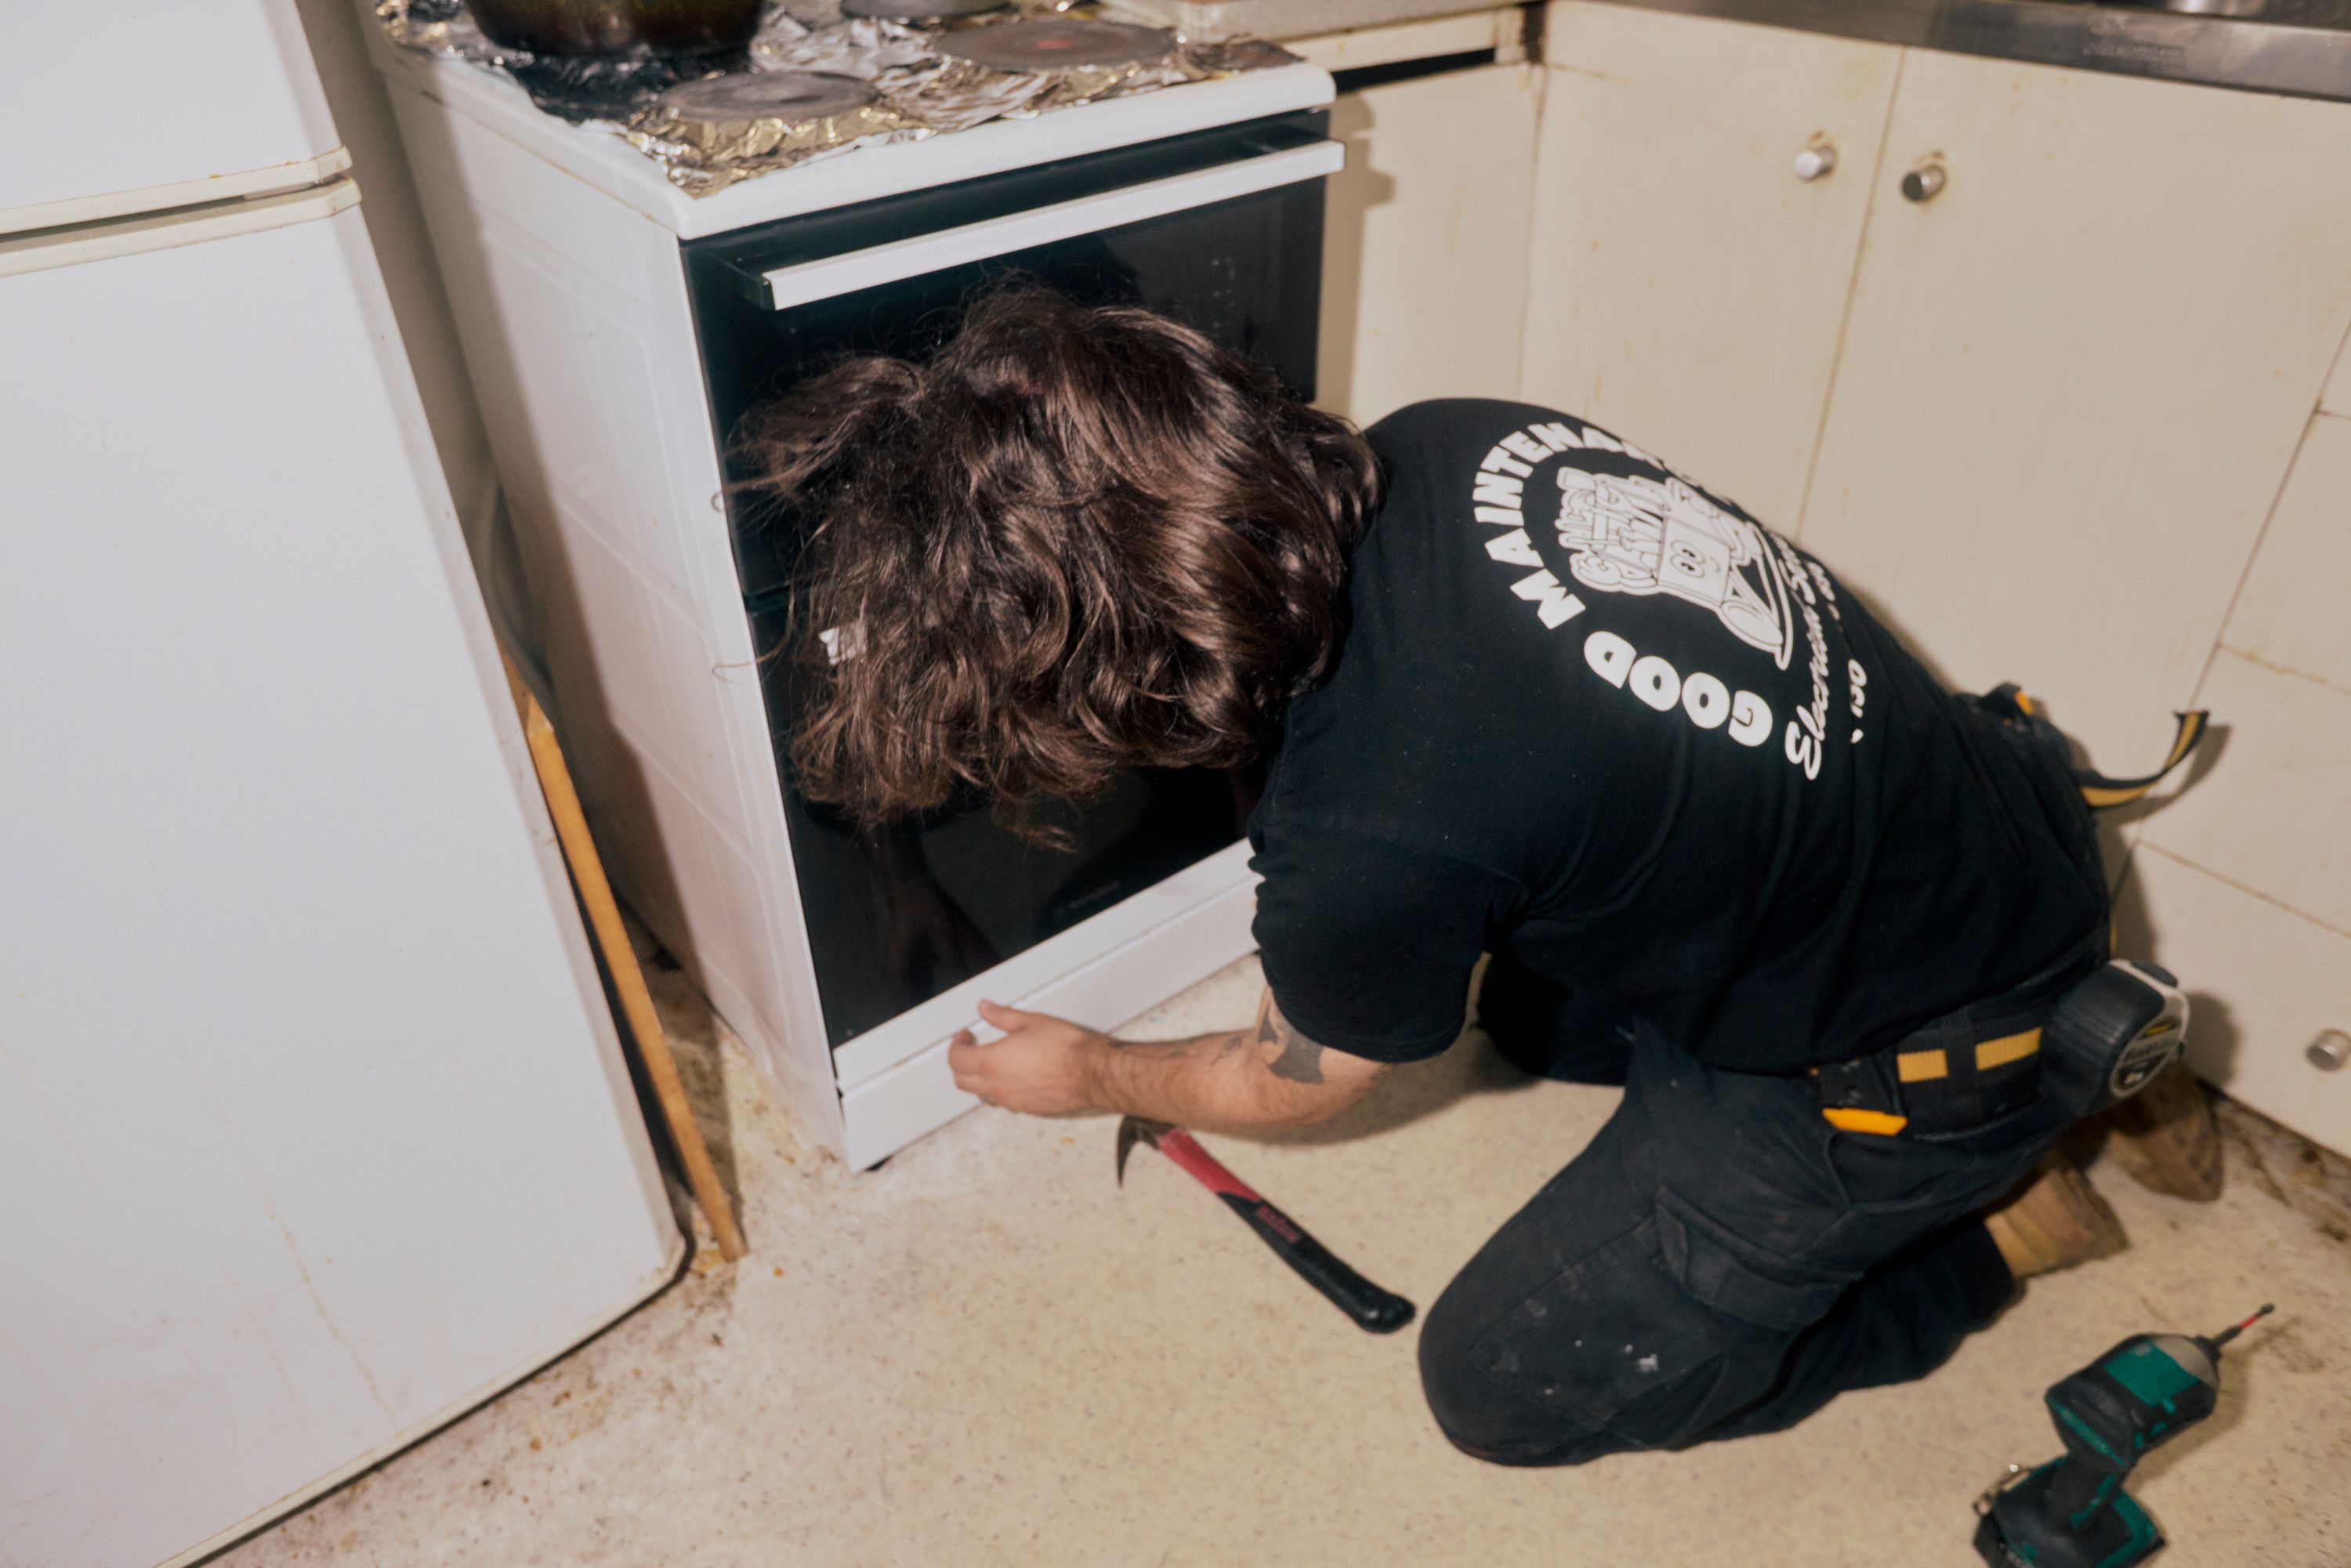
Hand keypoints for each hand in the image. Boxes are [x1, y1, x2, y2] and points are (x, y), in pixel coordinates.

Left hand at [947, 1000, 1108, 1115]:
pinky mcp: (1026, 1109)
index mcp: (992, 1062)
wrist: (1091, 1073)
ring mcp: (1011, 1101)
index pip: (956, 1059)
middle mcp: (997, 1086)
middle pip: (962, 1081)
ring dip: (977, 1079)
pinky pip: (1001, 1102)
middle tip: (971, 1048)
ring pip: (980, 1094)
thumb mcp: (1031, 1021)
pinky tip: (1011, 1077)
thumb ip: (1002, 1016)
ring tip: (990, 1063)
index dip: (956, 1045)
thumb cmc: (1066, 1047)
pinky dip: (998, 1090)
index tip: (965, 1036)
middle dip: (961, 1064)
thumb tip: (985, 1009)